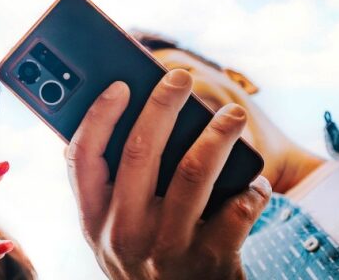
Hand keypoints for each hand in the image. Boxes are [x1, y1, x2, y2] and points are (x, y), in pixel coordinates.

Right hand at [66, 70, 270, 279]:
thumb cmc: (149, 261)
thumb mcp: (115, 233)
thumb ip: (113, 187)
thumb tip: (134, 113)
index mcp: (93, 219)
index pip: (82, 157)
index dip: (99, 115)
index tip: (121, 84)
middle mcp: (124, 233)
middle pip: (140, 151)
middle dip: (162, 104)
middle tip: (181, 78)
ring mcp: (167, 249)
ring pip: (193, 171)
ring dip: (218, 134)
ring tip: (233, 115)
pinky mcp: (210, 262)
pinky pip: (237, 208)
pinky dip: (252, 187)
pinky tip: (256, 181)